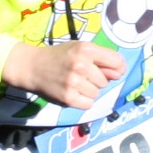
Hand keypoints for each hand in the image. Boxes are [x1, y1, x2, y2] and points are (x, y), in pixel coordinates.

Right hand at [5, 38, 125, 107]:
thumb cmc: (59, 57)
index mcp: (85, 49)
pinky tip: (73, 92)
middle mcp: (81, 64)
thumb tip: (120, 73)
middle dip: (96, 80)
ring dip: (89, 91)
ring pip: (97, 93)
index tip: (112, 71)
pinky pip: (88, 104)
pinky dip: (83, 101)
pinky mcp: (68, 98)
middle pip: (105, 81)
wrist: (32, 67)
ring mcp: (74, 82)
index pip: (116, 62)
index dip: (117, 68)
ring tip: (75, 83)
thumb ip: (101, 59)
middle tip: (81, 75)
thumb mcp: (79, 49)